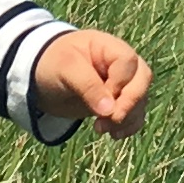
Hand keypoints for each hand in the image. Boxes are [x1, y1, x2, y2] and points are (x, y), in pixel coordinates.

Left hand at [32, 28, 150, 139]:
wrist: (41, 78)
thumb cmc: (52, 64)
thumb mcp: (66, 69)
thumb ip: (88, 86)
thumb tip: (110, 110)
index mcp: (109, 47)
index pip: (128, 62)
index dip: (119, 83)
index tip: (101, 99)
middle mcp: (121, 64)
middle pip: (142, 80)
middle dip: (130, 103)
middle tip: (111, 120)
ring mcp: (122, 84)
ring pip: (140, 100)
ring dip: (127, 118)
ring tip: (101, 129)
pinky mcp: (118, 102)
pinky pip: (135, 114)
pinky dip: (129, 126)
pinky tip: (114, 135)